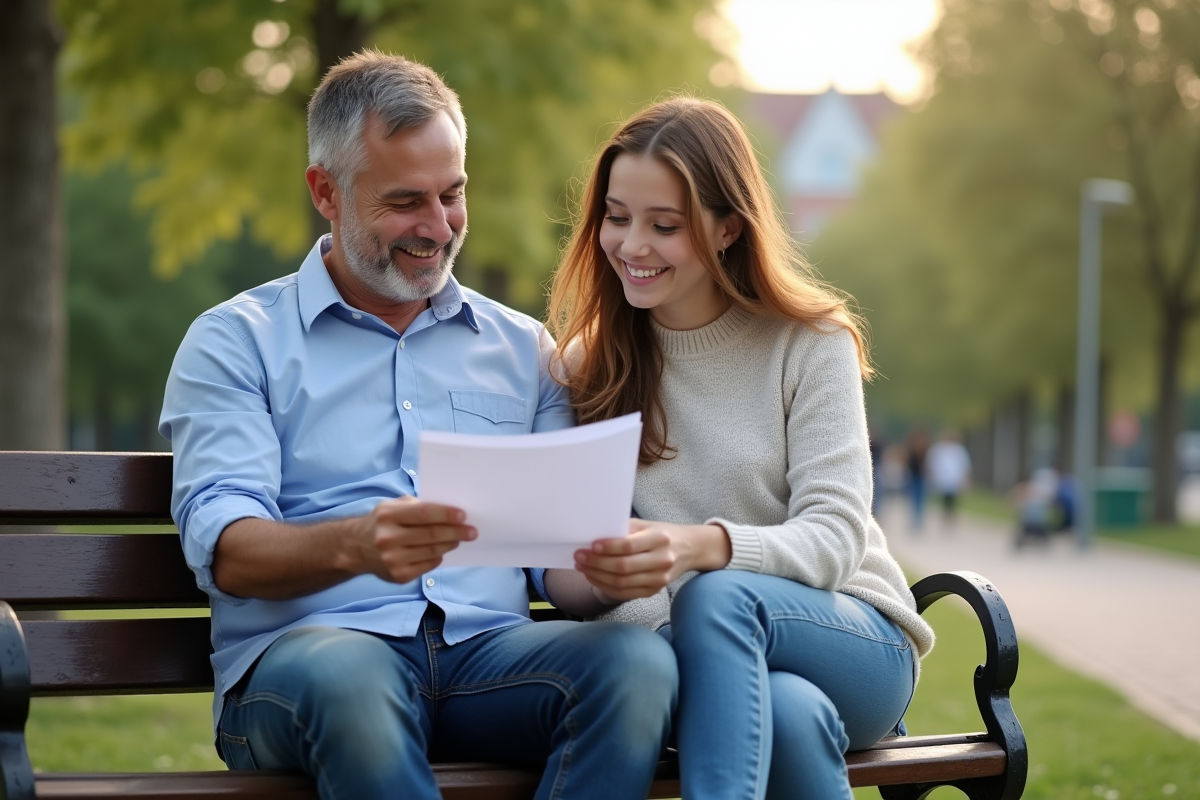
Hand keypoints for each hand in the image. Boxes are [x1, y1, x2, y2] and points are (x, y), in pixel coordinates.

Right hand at [353, 496, 475, 583]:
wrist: (356, 548)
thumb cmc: (381, 522)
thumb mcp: (392, 506)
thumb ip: (416, 506)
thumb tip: (448, 512)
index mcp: (388, 516)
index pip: (423, 514)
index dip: (446, 514)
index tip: (463, 516)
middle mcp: (388, 539)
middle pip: (431, 535)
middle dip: (456, 532)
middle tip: (472, 531)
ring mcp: (392, 560)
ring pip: (432, 552)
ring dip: (450, 544)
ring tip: (458, 539)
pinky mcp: (398, 576)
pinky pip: (427, 566)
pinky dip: (438, 557)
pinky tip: (440, 551)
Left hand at [573, 519, 730, 600]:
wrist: (689, 549)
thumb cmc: (662, 534)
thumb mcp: (646, 525)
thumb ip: (624, 529)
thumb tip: (595, 535)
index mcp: (659, 538)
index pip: (628, 546)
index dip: (607, 547)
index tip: (590, 545)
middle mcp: (662, 560)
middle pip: (623, 567)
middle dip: (597, 563)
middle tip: (580, 557)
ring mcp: (660, 579)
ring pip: (622, 583)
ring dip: (597, 576)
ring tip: (583, 567)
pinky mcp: (655, 590)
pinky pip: (625, 593)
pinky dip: (606, 587)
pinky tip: (595, 578)